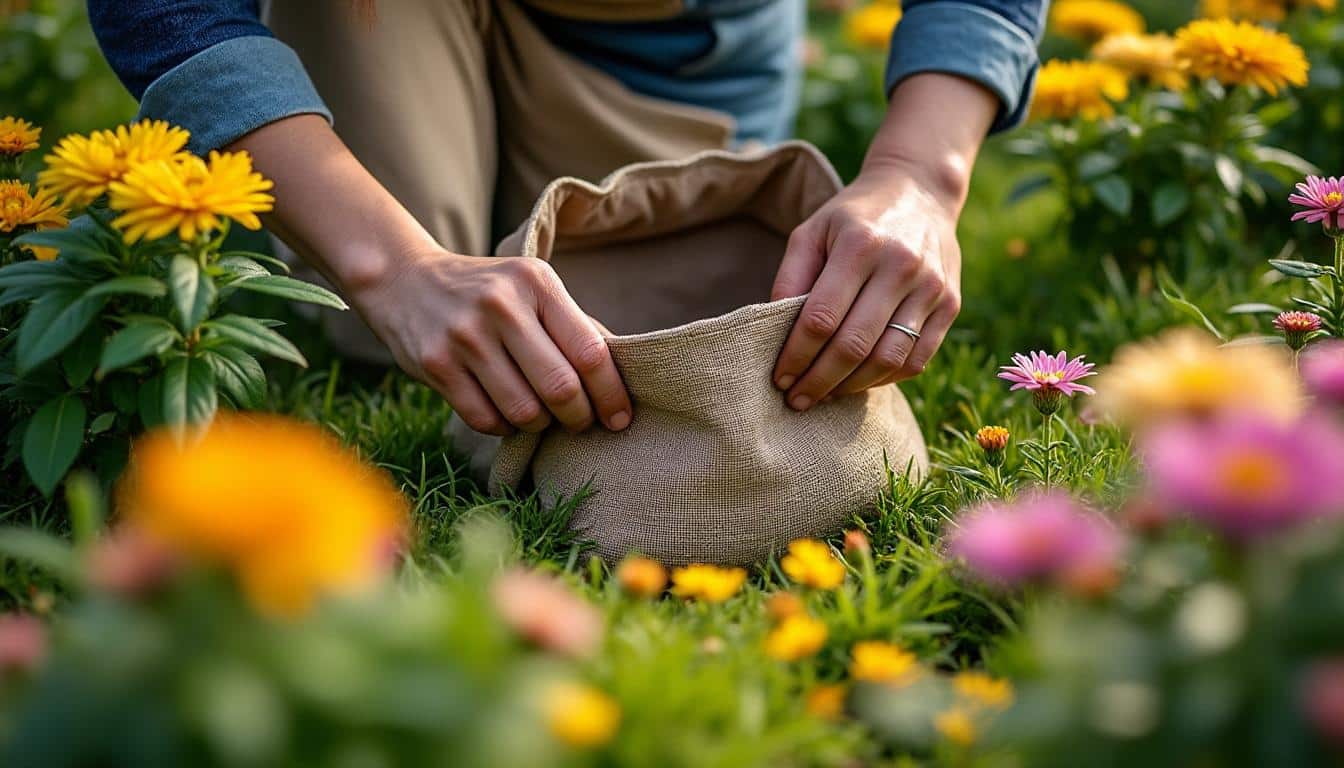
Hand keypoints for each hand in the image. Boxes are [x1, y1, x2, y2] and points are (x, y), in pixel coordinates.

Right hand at [355, 248, 632, 435]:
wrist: (404, 280)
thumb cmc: (488, 293)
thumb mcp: (532, 290)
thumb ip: (574, 325)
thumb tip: (622, 372)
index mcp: (536, 283)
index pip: (590, 351)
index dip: (612, 394)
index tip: (620, 418)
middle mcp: (501, 306)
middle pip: (561, 387)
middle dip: (579, 417)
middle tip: (581, 423)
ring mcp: (465, 336)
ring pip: (524, 410)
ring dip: (541, 425)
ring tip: (542, 416)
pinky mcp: (435, 364)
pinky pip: (486, 419)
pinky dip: (505, 427)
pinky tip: (507, 413)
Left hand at [770, 72, 995, 410]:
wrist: (920, 191)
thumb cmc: (854, 217)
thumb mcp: (813, 231)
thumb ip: (790, 277)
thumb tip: (773, 331)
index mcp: (861, 244)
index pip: (821, 318)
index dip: (797, 355)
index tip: (779, 378)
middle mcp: (901, 266)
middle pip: (854, 345)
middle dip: (819, 381)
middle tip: (797, 400)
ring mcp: (931, 287)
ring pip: (888, 359)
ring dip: (851, 387)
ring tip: (824, 396)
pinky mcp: (950, 305)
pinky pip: (916, 359)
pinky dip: (884, 379)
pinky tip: (858, 382)